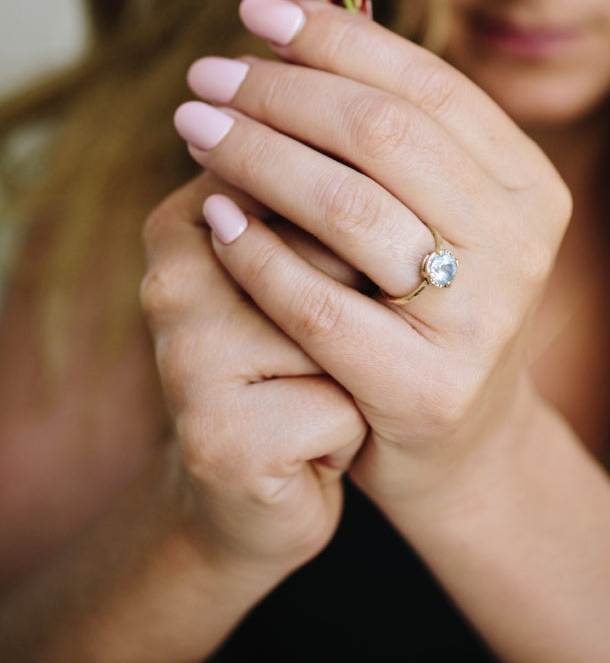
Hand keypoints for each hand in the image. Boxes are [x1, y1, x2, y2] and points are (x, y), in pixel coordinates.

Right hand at [140, 171, 366, 579]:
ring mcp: (187, 358)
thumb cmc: (295, 361)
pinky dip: (353, 427)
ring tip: (333, 384)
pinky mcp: (220, 438)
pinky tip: (318, 442)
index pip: (311, 174)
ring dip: (365, 359)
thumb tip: (385, 168)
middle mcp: (172, 279)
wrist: (248, 494)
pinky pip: (342, 404)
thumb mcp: (301, 266)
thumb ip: (325, 206)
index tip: (355, 268)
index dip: (364, 226)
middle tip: (344, 336)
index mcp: (185, 219)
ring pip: (341, 323)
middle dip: (367, 297)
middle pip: (332, 248)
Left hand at [175, 0, 571, 509]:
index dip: (336, 40)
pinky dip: (253, 250)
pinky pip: (316, 302)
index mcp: (527, 183)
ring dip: (256, 155)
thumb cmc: (424, 306)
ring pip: (349, 208)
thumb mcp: (433, 212)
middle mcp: (522, 244)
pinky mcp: (427, 389)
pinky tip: (212, 215)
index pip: (427, 85)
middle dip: (281, 91)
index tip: (256, 15)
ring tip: (194, 126)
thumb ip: (389, 136)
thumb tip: (289, 27)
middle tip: (206, 75)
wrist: (457, 443)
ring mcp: (481, 320)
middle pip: (384, 135)